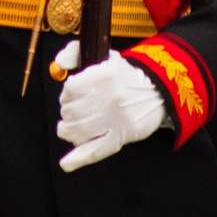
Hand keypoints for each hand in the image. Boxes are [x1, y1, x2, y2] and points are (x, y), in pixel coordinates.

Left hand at [52, 41, 167, 171]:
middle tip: (74, 111)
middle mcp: (110, 97)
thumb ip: (75, 53)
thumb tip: (58, 62)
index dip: (66, 94)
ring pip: (77, 131)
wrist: (158, 92)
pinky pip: (96, 150)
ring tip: (71, 128)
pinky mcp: (121, 136)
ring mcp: (116, 119)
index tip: (71, 96)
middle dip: (68, 113)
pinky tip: (67, 163)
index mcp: (105, 75)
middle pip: (71, 112)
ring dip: (69, 131)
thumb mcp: (104, 57)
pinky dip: (78, 158)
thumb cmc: (125, 76)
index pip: (70, 89)